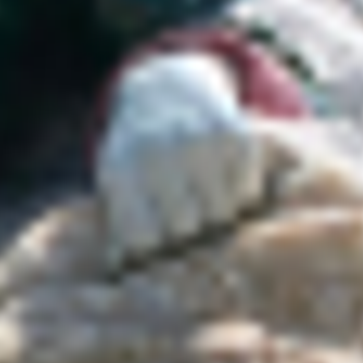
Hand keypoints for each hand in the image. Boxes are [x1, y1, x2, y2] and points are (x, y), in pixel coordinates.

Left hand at [98, 49, 281, 268]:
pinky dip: (241, 194)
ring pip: (221, 214)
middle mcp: (158, 152)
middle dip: (187, 230)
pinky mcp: (237, 133)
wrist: (165, 90)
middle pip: (186, 229)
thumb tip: (119, 272)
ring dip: (216, 214)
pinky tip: (224, 179)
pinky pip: (247, 193)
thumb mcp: (115, 185)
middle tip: (185, 213)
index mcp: (121, 170)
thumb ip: (117, 230)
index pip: (143, 240)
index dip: (152, 246)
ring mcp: (199, 140)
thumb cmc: (136, 153)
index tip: (155, 237)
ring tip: (203, 196)